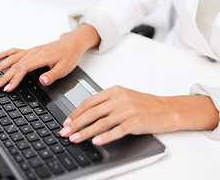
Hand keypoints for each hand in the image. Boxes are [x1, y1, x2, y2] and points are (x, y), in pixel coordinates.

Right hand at [0, 24, 100, 91]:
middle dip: (3, 76)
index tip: (7, 88)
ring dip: (0, 65)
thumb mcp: (65, 68)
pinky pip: (15, 51)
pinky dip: (5, 54)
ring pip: (12, 58)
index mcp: (40, 57)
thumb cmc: (69, 54)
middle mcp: (33, 52)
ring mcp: (31, 51)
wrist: (73, 42)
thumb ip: (52, 75)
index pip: (23, 69)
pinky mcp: (31, 50)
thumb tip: (42, 80)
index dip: (14, 79)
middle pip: (14, 65)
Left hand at [59, 86, 218, 144]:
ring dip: (85, 131)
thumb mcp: (123, 96)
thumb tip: (86, 111)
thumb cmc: (144, 104)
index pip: (89, 102)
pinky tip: (96, 141)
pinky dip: (105, 136)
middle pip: (92, 112)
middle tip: (65, 131)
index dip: (76, 112)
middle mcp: (119, 99)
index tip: (67, 121)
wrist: (166, 109)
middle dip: (76, 123)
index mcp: (114, 91)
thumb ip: (106, 102)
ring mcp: (127, 110)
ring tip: (75, 138)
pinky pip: (117, 130)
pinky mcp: (135, 122)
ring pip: (101, 122)